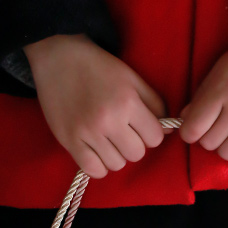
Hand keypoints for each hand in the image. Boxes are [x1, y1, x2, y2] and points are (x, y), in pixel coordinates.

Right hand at [24, 34, 167, 179]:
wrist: (59, 57)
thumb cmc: (99, 67)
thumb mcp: (132, 79)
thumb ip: (154, 104)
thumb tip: (168, 132)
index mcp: (127, 102)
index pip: (155, 138)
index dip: (151, 133)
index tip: (140, 125)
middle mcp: (108, 120)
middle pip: (136, 154)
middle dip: (134, 144)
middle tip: (123, 131)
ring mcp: (87, 133)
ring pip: (116, 164)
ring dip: (116, 154)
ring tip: (107, 139)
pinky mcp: (69, 141)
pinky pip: (94, 170)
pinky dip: (99, 165)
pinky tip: (96, 151)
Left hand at [178, 12, 227, 166]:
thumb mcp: (221, 69)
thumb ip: (202, 95)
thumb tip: (186, 118)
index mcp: (220, 89)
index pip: (192, 128)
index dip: (190, 132)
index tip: (196, 128)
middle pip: (209, 143)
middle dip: (209, 137)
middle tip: (219, 127)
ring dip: (227, 147)